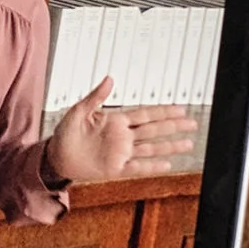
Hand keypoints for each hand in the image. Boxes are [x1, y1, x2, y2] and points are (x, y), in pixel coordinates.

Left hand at [42, 79, 194, 183]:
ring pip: (151, 148)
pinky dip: (152, 166)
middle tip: (192, 123)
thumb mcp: (78, 110)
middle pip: (154, 130)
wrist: (56, 156)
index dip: (163, 111)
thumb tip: (109, 79)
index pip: (145, 114)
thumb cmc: (65, 133)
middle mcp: (122, 137)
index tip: (180, 108)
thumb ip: (95, 97)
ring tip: (187, 144)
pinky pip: (138, 167)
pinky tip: (167, 164)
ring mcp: (121, 153)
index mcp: (115, 121)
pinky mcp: (116, 168)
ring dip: (170, 146)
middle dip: (174, 126)